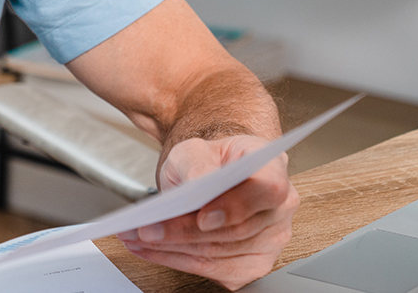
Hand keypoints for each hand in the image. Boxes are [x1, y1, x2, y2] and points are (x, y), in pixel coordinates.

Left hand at [119, 136, 299, 290]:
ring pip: (219, 254)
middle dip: (184, 232)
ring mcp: (270, 240)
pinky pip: (212, 269)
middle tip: (145, 229)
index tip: (202, 217)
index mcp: (272, 168)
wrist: (213, 172)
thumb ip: (197, 164)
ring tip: (137, 238)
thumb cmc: (209, 160)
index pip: (266, 189)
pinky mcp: (252, 265)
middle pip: (235, 230)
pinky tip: (152, 249)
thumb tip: (196, 187)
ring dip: (172, 249)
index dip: (236, 206)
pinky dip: (176, 260)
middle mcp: (280, 208)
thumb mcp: (194, 149)